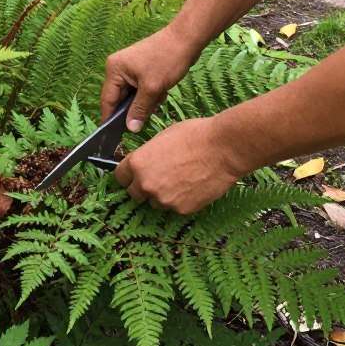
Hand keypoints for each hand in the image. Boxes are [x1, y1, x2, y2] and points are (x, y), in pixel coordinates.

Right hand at [101, 24, 199, 131]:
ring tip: (160, 95)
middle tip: (148, 114)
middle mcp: (117, 68)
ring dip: (146, 101)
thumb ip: (139, 110)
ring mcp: (129, 68)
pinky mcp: (141, 69)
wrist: (186, 39)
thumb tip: (130, 129)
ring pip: (133, 95)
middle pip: (120, 98)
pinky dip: (151, 94)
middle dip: (135, 108)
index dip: (111, 119)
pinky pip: (141, 89)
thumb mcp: (152, 88)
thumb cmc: (168, 59)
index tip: (114, 137)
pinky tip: (162, 90)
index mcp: (114, 69)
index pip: (107, 100)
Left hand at [113, 117, 245, 214]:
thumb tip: (144, 162)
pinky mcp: (182, 210)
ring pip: (155, 203)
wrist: (223, 148)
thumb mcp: (163, 137)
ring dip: (162, 195)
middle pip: (134, 194)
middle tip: (159, 178)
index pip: (120, 177)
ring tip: (180, 180)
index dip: (128, 175)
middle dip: (143, 188)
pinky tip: (193, 186)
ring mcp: (164, 199)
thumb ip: (148, 154)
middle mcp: (146, 184)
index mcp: (138, 163)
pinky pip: (175, 208)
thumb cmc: (195, 135)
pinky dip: (180, 200)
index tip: (133, 175)